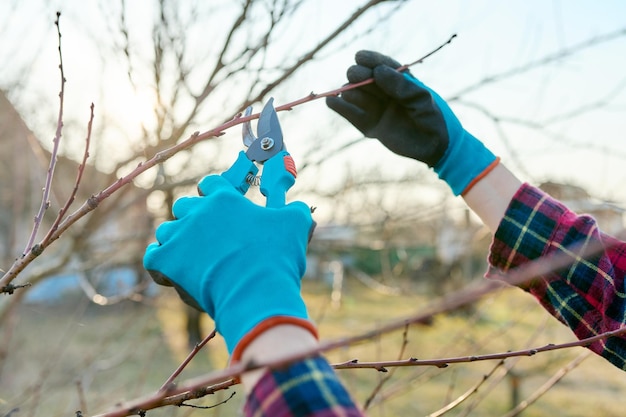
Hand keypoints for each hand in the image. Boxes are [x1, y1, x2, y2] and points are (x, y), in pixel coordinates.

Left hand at [143, 175, 316, 358]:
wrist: (257, 292)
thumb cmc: (276, 257)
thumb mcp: (295, 225)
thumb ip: (296, 210)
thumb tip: (299, 208)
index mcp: (224, 199)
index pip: (210, 184)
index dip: (214, 194)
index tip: (220, 205)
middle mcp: (198, 212)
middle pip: (185, 206)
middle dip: (194, 217)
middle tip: (209, 235)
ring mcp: (180, 237)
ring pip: (167, 230)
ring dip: (176, 240)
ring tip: (190, 254)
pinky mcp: (168, 262)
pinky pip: (153, 257)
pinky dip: (159, 262)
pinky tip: (168, 268)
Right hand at [326, 50, 497, 194]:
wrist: (436, 147)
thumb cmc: (434, 118)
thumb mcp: (421, 99)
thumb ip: (401, 85)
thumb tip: (378, 71)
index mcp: (400, 81)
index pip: (381, 65)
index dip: (370, 59)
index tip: (359, 57)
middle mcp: (386, 93)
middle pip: (364, 78)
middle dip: (358, 75)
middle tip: (355, 76)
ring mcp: (377, 109)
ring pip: (356, 95)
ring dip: (352, 92)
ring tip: (351, 94)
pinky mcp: (370, 127)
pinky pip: (352, 115)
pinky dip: (340, 108)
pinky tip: (331, 101)